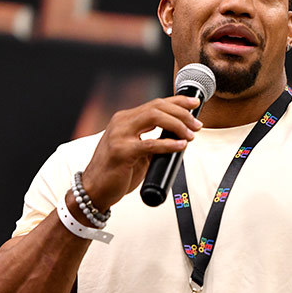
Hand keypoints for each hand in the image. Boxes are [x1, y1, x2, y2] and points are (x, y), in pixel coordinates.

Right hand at [81, 95, 202, 209]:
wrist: (94, 190)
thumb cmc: (114, 172)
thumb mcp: (135, 152)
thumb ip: (151, 142)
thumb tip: (177, 139)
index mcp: (125, 120)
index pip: (155, 104)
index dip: (177, 101)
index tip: (194, 103)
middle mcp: (121, 123)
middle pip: (157, 107)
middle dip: (182, 112)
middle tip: (197, 124)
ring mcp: (119, 135)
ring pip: (155, 117)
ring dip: (178, 124)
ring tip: (191, 135)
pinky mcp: (121, 152)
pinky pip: (150, 144)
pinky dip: (169, 144)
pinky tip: (180, 145)